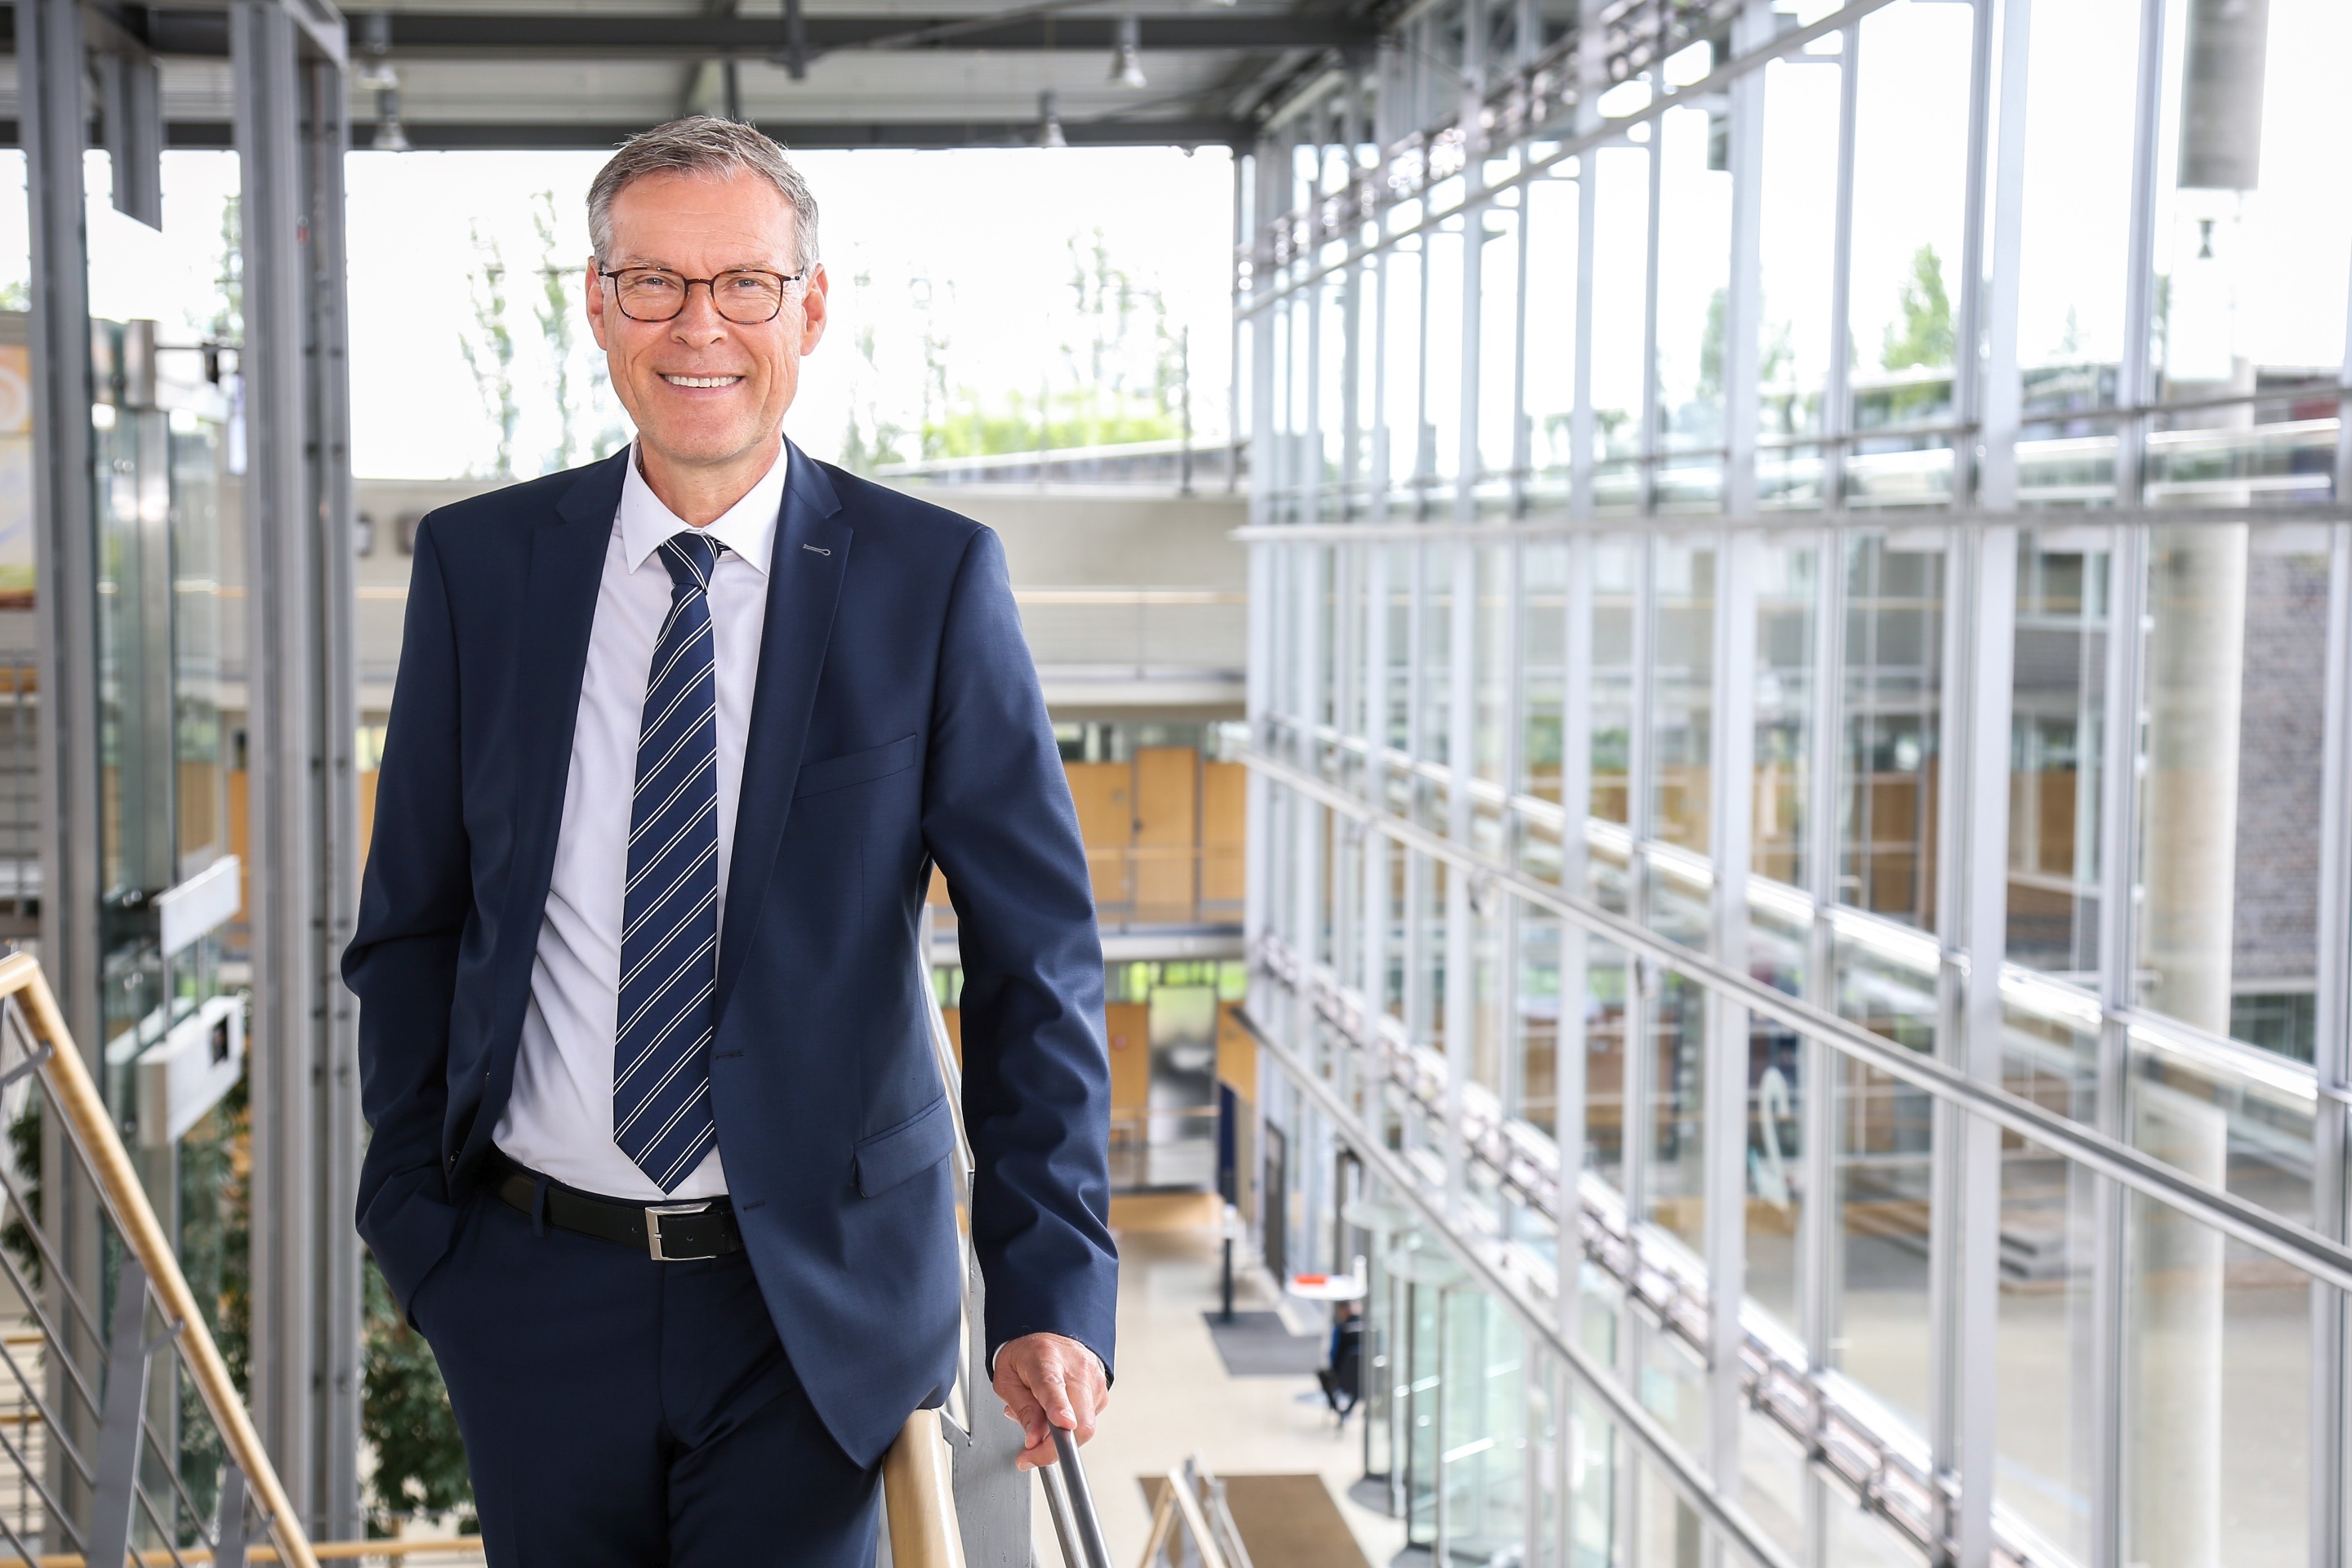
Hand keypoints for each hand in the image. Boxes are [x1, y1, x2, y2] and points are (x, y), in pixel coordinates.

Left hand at [991, 1332, 1106, 1470]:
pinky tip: (1057, 1414)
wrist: (1047, 1334)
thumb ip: (1022, 1410)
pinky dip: (1070, 1429)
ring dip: (1060, 1438)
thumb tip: (1034, 1439)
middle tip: (1030, 1456)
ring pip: (1084, 1427)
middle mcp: (1076, 1367)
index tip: (1064, 1424)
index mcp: (1046, 1359)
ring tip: (1041, 1422)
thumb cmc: (1025, 1357)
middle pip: (1078, 1419)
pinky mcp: (1102, 1391)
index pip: (1054, 1387)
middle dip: (1054, 1448)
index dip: (1059, 1408)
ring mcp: (1094, 1378)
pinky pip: (1088, 1422)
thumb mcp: (1007, 1380)